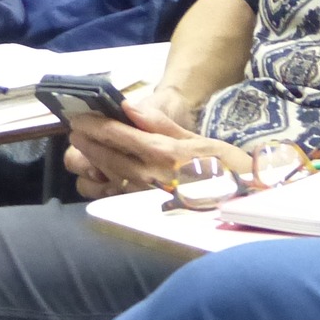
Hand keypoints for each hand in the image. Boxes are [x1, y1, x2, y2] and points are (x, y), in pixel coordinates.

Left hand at [63, 100, 249, 199]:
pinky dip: (104, 183)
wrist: (244, 200)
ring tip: (83, 149)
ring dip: (91, 162)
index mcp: (164, 152)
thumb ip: (159, 124)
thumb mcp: (195, 136)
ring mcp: (148, 196)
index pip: (119, 135)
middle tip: (75, 130)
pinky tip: (101, 174)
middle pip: (108, 156)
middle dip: (88, 142)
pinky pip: (118, 195)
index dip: (96, 125)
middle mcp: (152, 175)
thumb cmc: (223, 165)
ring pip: (109, 177)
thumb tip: (128, 108)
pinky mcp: (148, 211)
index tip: (80, 117)